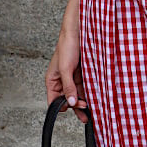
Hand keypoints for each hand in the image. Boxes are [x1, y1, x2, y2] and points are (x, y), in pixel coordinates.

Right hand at [45, 1, 89, 119]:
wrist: (79, 32)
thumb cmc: (67, 46)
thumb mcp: (66, 69)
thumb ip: (68, 87)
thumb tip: (70, 103)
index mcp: (52, 81)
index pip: (53, 100)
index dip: (62, 107)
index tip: (72, 108)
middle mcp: (62, 81)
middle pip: (67, 100)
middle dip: (75, 107)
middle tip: (85, 114)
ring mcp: (72, 79)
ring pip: (76, 96)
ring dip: (83, 102)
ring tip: (91, 111)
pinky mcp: (82, 75)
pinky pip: (84, 88)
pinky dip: (89, 95)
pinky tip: (94, 100)